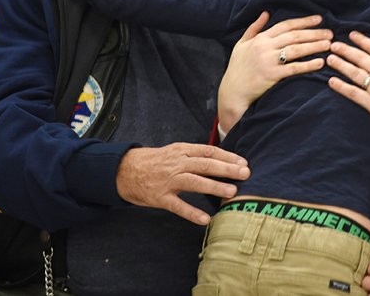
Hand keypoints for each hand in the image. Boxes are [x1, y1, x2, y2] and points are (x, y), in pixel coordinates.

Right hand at [115, 143, 249, 224]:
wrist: (124, 170)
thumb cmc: (155, 161)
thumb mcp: (175, 151)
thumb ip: (194, 154)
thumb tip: (220, 158)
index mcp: (182, 150)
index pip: (209, 151)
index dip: (227, 156)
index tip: (243, 161)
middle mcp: (177, 164)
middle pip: (205, 165)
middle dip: (227, 169)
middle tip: (245, 173)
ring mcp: (168, 181)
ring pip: (194, 182)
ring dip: (215, 186)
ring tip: (232, 192)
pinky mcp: (160, 197)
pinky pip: (178, 206)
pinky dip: (192, 213)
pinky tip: (206, 219)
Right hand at [217, 12, 331, 132]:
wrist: (232, 91)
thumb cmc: (237, 68)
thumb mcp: (242, 44)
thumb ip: (254, 28)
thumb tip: (266, 13)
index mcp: (260, 38)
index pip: (286, 25)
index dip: (304, 21)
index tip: (319, 19)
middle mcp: (265, 47)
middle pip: (294, 36)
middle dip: (314, 33)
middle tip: (330, 33)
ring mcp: (268, 61)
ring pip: (296, 50)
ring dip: (314, 46)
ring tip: (329, 45)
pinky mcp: (272, 76)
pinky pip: (294, 68)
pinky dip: (308, 65)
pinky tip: (320, 63)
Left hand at [327, 32, 369, 137]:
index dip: (362, 40)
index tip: (351, 34)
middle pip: (361, 59)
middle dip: (346, 50)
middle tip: (333, 44)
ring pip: (355, 73)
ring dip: (341, 65)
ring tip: (329, 59)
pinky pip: (354, 94)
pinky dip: (342, 87)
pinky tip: (331, 81)